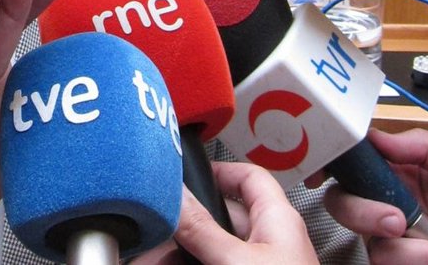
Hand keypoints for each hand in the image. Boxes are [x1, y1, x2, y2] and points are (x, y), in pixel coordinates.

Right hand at [136, 162, 316, 264]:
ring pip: (214, 255)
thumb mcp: (235, 262)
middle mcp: (272, 246)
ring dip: (179, 257)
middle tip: (154, 235)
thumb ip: (201, 229)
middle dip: (184, 230)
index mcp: (277, 222)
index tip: (185, 177)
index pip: (248, 178)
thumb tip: (175, 195)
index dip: (218, 172)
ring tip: (150, 260)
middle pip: (221, 223)